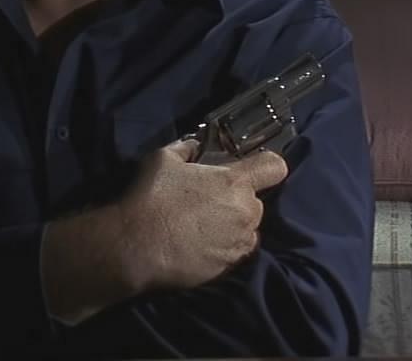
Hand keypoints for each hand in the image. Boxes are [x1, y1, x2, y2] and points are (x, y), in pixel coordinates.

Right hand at [119, 138, 288, 291]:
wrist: (136, 247)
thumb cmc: (151, 198)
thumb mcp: (163, 159)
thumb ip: (186, 148)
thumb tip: (195, 145)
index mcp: (235, 182)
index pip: (275, 167)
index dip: (266, 166)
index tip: (253, 170)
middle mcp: (246, 212)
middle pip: (256, 202)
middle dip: (238, 201)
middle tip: (210, 203)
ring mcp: (240, 243)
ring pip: (248, 229)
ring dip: (233, 226)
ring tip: (204, 228)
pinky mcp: (230, 267)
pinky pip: (236, 253)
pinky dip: (224, 248)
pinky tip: (200, 246)